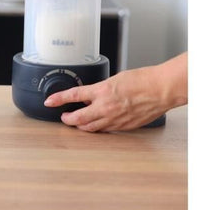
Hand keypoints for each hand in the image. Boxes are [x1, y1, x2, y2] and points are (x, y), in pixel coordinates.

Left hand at [44, 53, 187, 131]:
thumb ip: (101, 88)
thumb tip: (92, 94)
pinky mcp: (123, 127)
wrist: (159, 89)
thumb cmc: (142, 80)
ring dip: (80, 126)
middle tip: (63, 117)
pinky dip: (97, 128)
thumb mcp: (115, 79)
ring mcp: (114, 119)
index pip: (73, 95)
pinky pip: (105, 130)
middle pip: (78, 118)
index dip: (58, 99)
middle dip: (67, 119)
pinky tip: (96, 126)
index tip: (50, 101)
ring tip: (76, 123)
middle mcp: (105, 107)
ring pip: (90, 128)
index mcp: (101, 90)